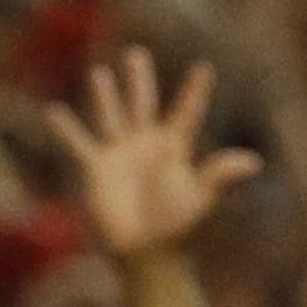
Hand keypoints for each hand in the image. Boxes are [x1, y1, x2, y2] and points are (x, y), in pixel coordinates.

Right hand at [44, 51, 262, 263]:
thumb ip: (220, 174)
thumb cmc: (176, 227)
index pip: (187, 111)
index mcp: (175, 147)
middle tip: (136, 54)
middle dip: (139, 79)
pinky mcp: (97, 170)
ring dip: (105, 95)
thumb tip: (254, 163)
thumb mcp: (201, 197)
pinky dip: (66, 129)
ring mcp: (120, 156)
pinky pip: (79, 144)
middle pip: (143, 103)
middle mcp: (146, 146)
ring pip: (112, 116)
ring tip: (99, 73)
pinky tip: (52, 110)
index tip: (204, 69)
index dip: (195, 92)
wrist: (143, 252)